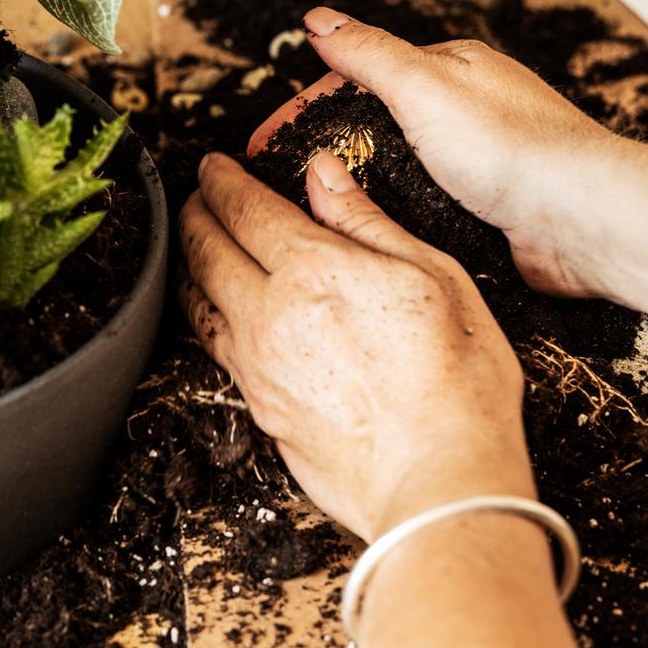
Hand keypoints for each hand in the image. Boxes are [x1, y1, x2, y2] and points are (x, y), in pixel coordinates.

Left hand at [179, 150, 532, 543]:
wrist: (441, 482)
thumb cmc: (458, 383)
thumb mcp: (434, 276)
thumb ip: (368, 221)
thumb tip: (324, 175)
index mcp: (314, 270)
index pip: (245, 208)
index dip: (223, 180)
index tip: (214, 165)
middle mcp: (271, 315)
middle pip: (206, 250)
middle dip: (195, 213)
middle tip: (196, 195)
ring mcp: (258, 367)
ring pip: (199, 300)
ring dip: (189, 263)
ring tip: (194, 244)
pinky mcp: (259, 410)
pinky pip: (214, 347)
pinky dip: (203, 314)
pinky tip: (215, 311)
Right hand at [248, 8, 623, 298]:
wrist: (579, 219)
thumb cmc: (515, 148)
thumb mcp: (424, 85)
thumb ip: (367, 53)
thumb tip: (320, 18)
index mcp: (449, 69)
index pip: (356, 76)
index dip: (302, 108)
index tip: (262, 142)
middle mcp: (463, 110)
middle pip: (372, 122)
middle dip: (323, 146)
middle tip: (277, 180)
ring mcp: (474, 162)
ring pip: (395, 169)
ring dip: (358, 185)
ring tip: (312, 212)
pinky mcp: (484, 209)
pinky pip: (422, 208)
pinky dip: (393, 216)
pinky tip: (373, 233)